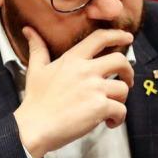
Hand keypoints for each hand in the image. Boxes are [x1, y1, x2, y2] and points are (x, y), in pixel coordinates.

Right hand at [14, 26, 133, 157]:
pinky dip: (118, 119)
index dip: (117, 35)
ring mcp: (94, 88)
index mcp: (72, 59)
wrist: (34, 127)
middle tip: (127, 80)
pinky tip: (110, 123)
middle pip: (120, 60)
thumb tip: (28, 30)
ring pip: (123, 88)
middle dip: (128, 70)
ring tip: (111, 109)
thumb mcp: (35, 70)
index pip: (100, 38)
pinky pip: (121, 110)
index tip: (127, 37)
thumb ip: (37, 48)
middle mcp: (86, 70)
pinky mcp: (100, 107)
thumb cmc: (35, 100)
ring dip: (121, 100)